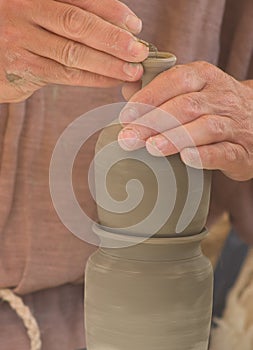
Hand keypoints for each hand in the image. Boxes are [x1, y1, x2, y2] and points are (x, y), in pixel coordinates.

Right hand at [0, 0, 147, 102]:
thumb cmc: (19, 33)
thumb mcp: (38, 15)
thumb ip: (66, 17)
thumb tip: (116, 29)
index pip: (79, 0)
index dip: (111, 11)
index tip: (135, 26)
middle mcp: (25, 12)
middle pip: (77, 24)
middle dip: (113, 39)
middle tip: (140, 52)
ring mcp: (21, 41)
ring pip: (72, 53)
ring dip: (107, 64)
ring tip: (132, 71)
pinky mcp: (21, 69)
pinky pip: (64, 75)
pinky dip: (91, 79)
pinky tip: (110, 80)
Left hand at [118, 61, 252, 180]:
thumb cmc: (212, 107)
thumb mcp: (191, 90)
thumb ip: (159, 89)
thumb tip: (127, 89)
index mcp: (205, 77)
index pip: (176, 80)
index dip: (149, 97)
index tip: (126, 116)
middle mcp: (221, 97)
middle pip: (187, 106)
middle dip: (154, 122)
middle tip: (129, 138)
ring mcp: (234, 124)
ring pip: (206, 127)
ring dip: (175, 137)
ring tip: (151, 148)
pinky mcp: (242, 150)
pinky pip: (225, 152)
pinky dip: (204, 155)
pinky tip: (186, 159)